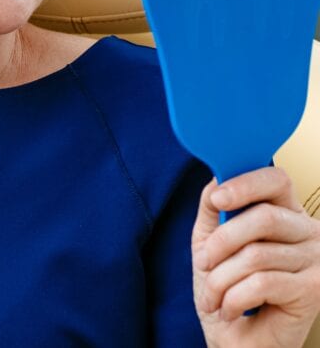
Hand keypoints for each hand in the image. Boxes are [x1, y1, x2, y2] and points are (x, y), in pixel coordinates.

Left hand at [193, 167, 319, 346]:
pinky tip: (229, 309)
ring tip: (214, 295)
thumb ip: (213, 208)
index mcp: (285, 213)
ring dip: (221, 279)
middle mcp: (309, 232)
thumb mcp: (210, 241)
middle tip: (203, 263)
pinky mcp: (314, 290)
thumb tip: (215, 181)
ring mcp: (317, 260)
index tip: (218, 200)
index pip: (276, 180)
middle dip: (221, 242)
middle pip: (263, 217)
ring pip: (257, 254)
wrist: (238, 340)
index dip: (246, 184)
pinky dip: (234, 298)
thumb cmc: (227, 289)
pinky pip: (263, 283)